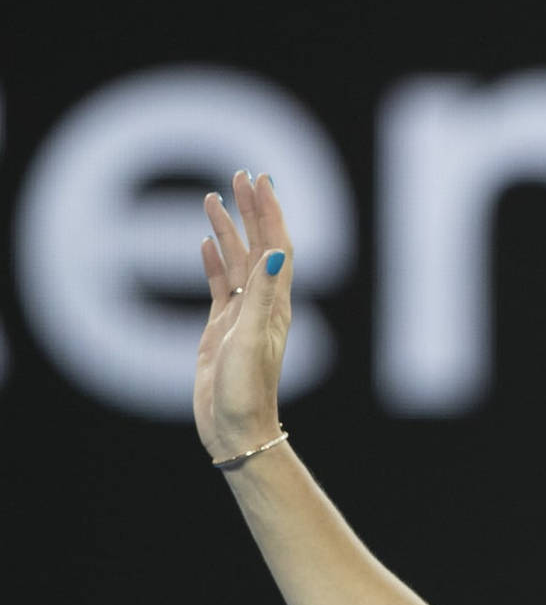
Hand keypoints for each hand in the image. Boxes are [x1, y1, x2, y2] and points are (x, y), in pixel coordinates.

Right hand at [195, 171, 294, 460]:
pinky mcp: (223, 329)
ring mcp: (243, 315)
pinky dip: (214, 262)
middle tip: (240, 176)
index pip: (277, 245)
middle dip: (252, 210)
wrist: (235, 428)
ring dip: (229, 229)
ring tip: (213, 198)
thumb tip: (279, 252)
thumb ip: (261, 294)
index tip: (260, 179)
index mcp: (276, 303)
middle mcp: (264, 304)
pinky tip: (205, 242)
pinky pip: (220, 285)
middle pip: (260, 245)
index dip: (270, 211)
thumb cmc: (246, 390)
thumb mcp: (252, 339)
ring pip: (237, 261)